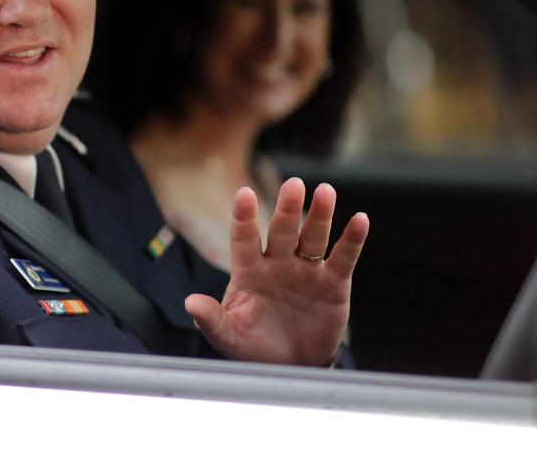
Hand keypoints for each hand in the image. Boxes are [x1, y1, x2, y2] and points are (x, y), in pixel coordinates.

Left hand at [184, 177, 368, 365]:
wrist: (290, 366)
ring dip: (320, 215)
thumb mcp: (229, 336)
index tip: (244, 194)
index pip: (244, 239)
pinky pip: (343, 258)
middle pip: (282, 231)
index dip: (244, 217)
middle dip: (287, 209)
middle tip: (294, 184)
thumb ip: (211, 319)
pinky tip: (360, 220)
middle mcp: (277, 263)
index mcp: (249, 271)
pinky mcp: (332, 283)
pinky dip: (352, 240)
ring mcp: (305, 270)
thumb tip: (190, 302)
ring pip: (313, 237)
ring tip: (325, 192)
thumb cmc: (254, 346)